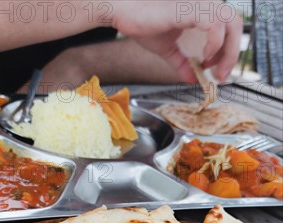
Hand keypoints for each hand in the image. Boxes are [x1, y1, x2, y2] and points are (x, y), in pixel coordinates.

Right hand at [110, 0, 242, 82]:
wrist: (123, 12)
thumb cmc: (141, 23)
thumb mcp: (167, 49)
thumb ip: (181, 62)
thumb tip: (190, 79)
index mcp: (201, 11)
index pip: (229, 27)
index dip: (229, 51)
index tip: (218, 71)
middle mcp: (204, 4)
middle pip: (236, 25)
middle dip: (233, 54)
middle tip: (222, 75)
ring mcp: (199, 4)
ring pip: (231, 23)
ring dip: (227, 51)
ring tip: (212, 68)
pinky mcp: (190, 9)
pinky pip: (214, 24)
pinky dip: (214, 44)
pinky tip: (204, 57)